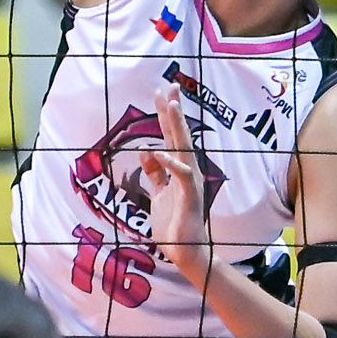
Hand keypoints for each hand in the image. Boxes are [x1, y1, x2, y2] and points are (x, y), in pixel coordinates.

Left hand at [140, 83, 212, 280]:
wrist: (185, 251)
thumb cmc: (174, 223)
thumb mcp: (159, 193)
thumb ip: (154, 173)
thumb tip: (145, 150)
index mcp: (179, 169)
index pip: (171, 137)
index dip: (166, 115)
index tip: (162, 92)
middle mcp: (187, 170)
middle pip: (179, 135)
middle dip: (174, 111)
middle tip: (170, 86)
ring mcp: (190, 182)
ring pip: (184, 148)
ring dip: (178, 127)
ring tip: (172, 105)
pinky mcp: (190, 197)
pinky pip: (182, 176)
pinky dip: (171, 163)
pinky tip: (159, 151)